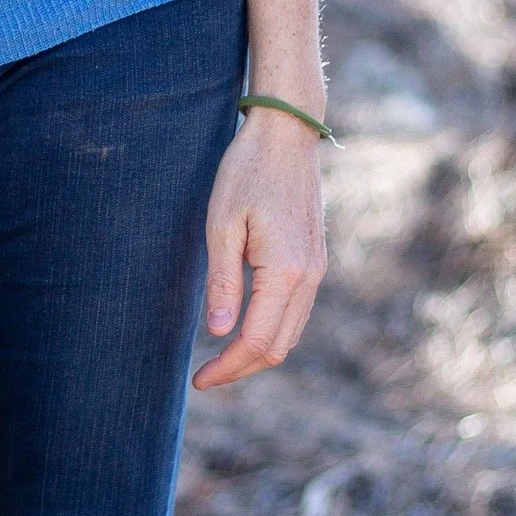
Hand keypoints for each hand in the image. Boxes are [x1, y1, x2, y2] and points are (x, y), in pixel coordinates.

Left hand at [192, 108, 327, 390]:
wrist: (288, 134)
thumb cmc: (247, 171)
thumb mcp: (221, 223)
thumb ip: (222, 281)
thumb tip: (220, 333)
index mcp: (284, 270)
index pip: (256, 340)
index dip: (227, 368)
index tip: (198, 381)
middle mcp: (308, 276)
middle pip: (279, 347)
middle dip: (242, 368)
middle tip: (204, 377)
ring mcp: (317, 268)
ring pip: (291, 333)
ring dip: (258, 353)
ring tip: (221, 359)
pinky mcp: (315, 260)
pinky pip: (297, 311)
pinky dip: (272, 330)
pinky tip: (244, 326)